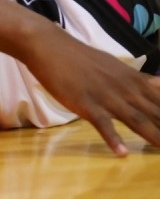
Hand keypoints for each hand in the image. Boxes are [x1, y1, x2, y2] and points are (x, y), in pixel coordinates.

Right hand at [23, 26, 159, 155]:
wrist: (50, 46)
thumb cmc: (81, 58)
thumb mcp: (115, 66)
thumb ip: (137, 80)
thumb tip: (157, 84)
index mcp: (132, 79)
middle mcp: (125, 88)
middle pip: (155, 112)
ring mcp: (106, 96)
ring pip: (135, 119)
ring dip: (153, 136)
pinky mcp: (86, 103)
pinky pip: (102, 123)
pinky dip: (112, 138)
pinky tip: (121, 153)